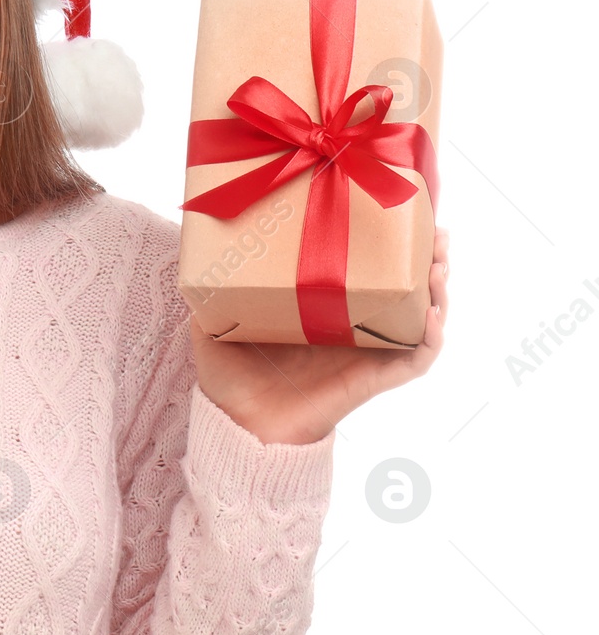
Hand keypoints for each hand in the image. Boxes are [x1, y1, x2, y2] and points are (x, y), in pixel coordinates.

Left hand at [190, 225, 449, 444]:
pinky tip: (430, 316)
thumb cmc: (230, 378)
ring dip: (437, 290)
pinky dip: (429, 339)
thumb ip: (209, 293)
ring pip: (420, 317)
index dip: (390, 243)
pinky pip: (416, 359)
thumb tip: (195, 254)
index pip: (368, 268)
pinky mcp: (374, 379)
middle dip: (427, 258)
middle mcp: (354, 327)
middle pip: (406, 286)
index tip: (402, 210)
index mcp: (325, 308)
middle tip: (436, 231)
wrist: (240, 424)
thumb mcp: (213, 323)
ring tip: (440, 264)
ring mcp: (368, 352)